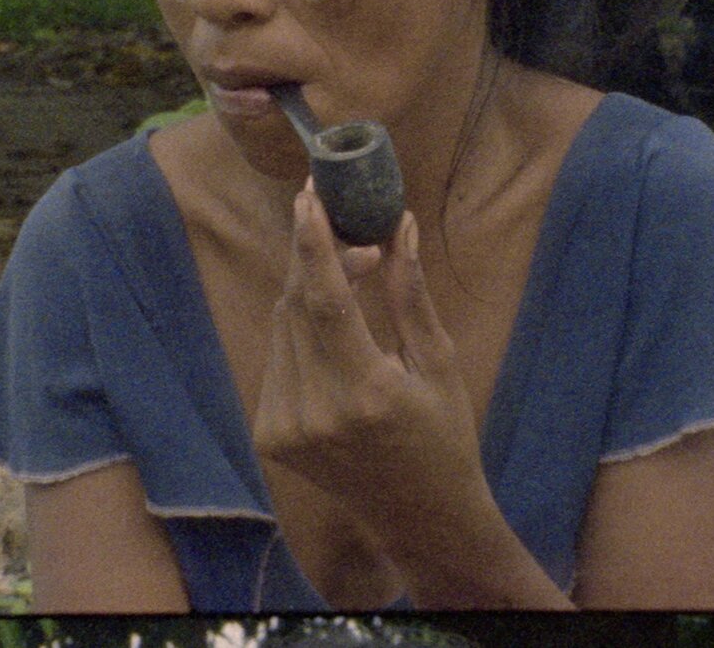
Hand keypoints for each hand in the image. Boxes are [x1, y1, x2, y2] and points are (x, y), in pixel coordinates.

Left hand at [250, 183, 488, 528]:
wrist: (420, 517)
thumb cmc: (444, 435)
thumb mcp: (438, 363)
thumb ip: (411, 292)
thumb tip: (400, 224)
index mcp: (365, 392)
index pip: (325, 301)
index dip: (312, 244)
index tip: (307, 196)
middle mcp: (316, 412)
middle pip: (297, 306)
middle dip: (317, 257)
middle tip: (348, 225)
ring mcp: (286, 428)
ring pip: (282, 328)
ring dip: (309, 290)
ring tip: (354, 270)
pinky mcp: (269, 437)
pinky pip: (278, 359)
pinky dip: (300, 330)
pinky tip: (333, 325)